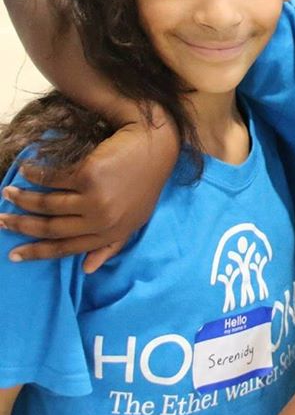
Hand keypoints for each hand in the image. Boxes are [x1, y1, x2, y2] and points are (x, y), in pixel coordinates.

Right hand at [0, 120, 177, 271]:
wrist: (158, 145)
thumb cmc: (146, 181)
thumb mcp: (136, 218)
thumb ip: (112, 244)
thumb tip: (87, 269)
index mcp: (112, 233)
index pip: (66, 248)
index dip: (37, 252)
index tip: (13, 255)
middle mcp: (103, 221)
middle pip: (51, 228)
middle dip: (21, 225)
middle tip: (0, 220)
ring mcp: (96, 200)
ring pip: (47, 204)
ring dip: (22, 199)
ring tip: (7, 194)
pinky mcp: (90, 177)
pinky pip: (53, 179)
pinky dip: (36, 174)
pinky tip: (26, 170)